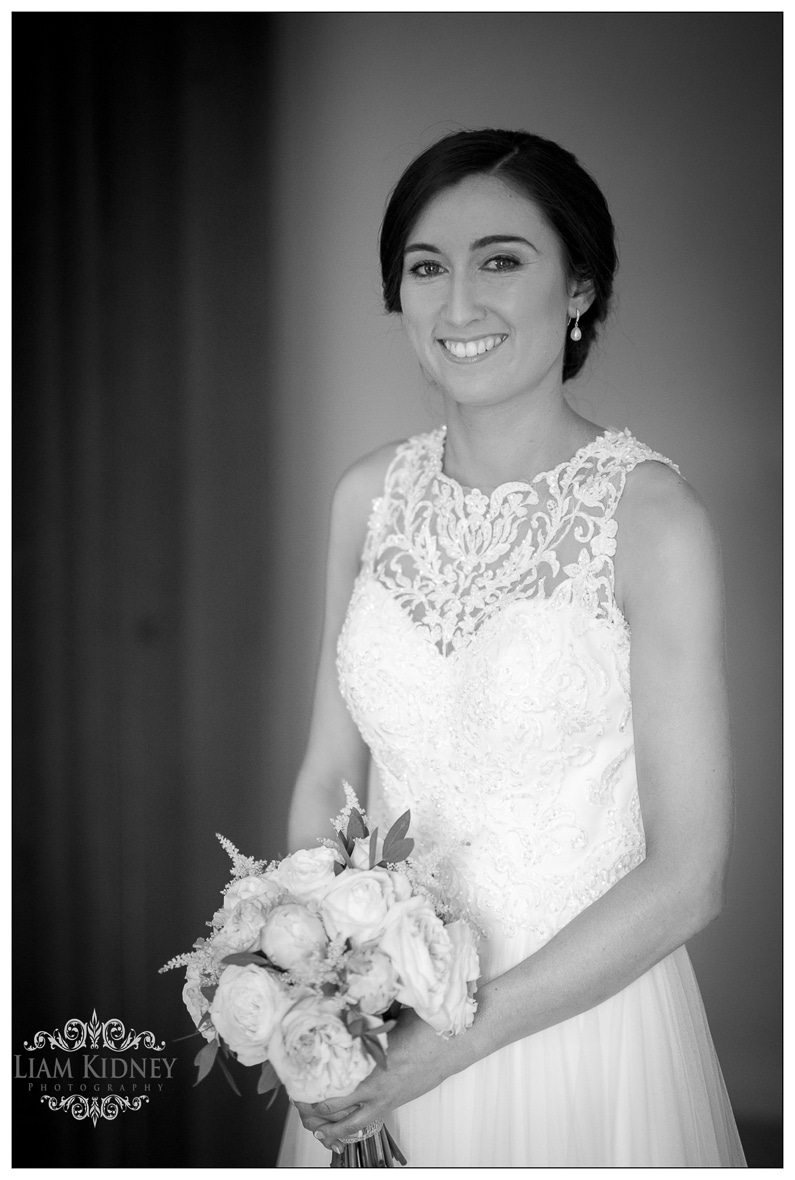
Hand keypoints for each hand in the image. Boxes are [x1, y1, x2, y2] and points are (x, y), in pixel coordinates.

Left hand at [295, 1008, 458, 1152]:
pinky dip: (347, 1129)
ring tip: (310, 1124)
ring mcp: (385, 1099)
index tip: (294, 1077)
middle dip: (311, 1108)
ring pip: (348, 1124)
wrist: (454, 1044)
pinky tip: (335, 1131)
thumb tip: (337, 1001)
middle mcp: (376, 1087)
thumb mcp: (390, 1014)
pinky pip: (365, 1123)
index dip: (309, 1083)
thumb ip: (364, 1015)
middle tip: (296, 1100)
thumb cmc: (425, 1025)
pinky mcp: (393, 1104)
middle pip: (333, 1107)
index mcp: (372, 1063)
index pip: (332, 1081)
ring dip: (327, 1126)